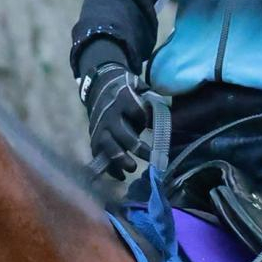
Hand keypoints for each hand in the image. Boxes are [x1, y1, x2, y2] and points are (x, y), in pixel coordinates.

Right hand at [81, 62, 150, 178]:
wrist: (99, 85)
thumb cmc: (125, 88)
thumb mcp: (138, 86)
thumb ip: (150, 99)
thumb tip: (167, 111)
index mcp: (123, 99)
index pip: (137, 111)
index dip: (146, 119)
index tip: (155, 127)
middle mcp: (109, 114)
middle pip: (122, 134)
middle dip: (136, 147)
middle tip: (151, 157)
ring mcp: (100, 127)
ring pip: (108, 146)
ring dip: (120, 159)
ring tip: (132, 168)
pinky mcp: (94, 137)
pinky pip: (100, 154)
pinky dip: (109, 167)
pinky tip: (121, 176)